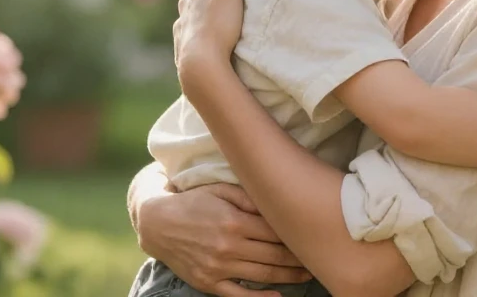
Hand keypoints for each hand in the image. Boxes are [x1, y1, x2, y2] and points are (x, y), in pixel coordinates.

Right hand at [138, 183, 311, 296]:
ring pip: (263, 275)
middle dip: (300, 258)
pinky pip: (239, 296)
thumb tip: (276, 203)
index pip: (276, 231)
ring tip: (308, 275)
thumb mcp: (220, 190)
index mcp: (234, 221)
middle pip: (275, 255)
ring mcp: (218, 267)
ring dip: (289, 277)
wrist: (158, 223)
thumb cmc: (194, 201)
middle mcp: (228, 246)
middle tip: (319, 256)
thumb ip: (249, 197)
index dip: (297, 234)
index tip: (314, 234)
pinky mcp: (208, 283)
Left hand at [174, 0, 245, 84]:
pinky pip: (191, 26)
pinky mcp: (182, 40)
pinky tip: (203, 28)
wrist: (200, 63)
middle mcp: (187, 0)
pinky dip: (199, 23)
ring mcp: (182, 20)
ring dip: (205, 3)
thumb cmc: (220, 23)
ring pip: (195, 5)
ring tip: (218, 6)